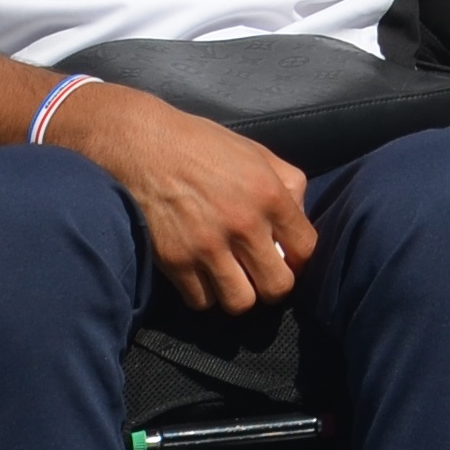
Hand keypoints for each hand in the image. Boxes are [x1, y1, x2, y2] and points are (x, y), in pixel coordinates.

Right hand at [52, 82, 315, 313]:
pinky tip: (203, 275)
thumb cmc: (203, 146)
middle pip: (278, 287)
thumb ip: (289, 185)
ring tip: (233, 278)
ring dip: (239, 294)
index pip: (306, 250)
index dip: (300, 259)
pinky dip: (205, 294)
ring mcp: (207, 247)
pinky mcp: (175, 261)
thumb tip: (300, 220)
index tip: (288, 258)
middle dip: (275, 286)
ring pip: (240, 303)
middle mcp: (243, 225)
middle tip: (262, 275)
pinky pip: (201, 301)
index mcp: (270, 195)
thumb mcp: (258, 153)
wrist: (143, 145)